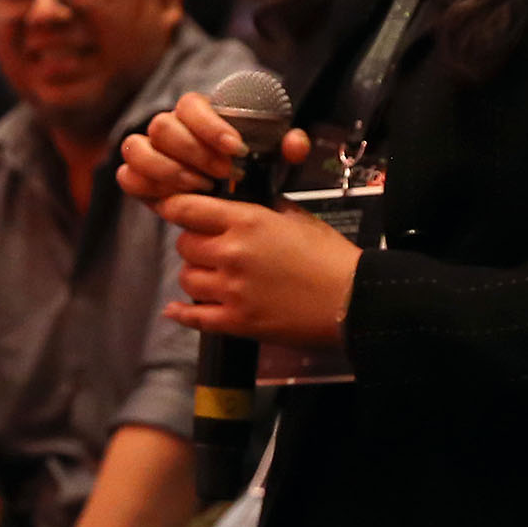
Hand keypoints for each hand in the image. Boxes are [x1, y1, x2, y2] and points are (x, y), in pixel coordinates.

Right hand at [119, 92, 312, 206]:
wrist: (229, 199)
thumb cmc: (247, 171)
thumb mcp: (273, 160)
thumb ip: (287, 148)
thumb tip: (295, 143)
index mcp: (197, 114)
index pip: (190, 104)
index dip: (210, 126)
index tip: (236, 149)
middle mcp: (168, 128)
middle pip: (162, 125)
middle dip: (194, 152)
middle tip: (223, 176)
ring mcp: (148, 152)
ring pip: (137, 147)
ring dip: (167, 170)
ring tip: (200, 188)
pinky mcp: (138, 179)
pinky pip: (127, 176)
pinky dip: (145, 186)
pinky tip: (173, 199)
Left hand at [160, 192, 357, 350]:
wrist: (352, 299)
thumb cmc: (329, 254)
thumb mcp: (296, 216)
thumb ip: (262, 207)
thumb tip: (238, 203)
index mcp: (246, 221)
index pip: (187, 209)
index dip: (177, 208)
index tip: (177, 211)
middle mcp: (232, 253)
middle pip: (183, 245)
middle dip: (193, 244)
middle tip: (209, 249)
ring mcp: (232, 291)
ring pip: (186, 279)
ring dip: (196, 276)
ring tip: (212, 277)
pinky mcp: (237, 323)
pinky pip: (194, 318)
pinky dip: (182, 314)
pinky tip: (176, 311)